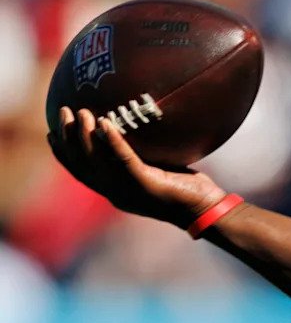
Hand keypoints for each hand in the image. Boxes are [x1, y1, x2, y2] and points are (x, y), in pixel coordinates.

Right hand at [47, 108, 224, 227]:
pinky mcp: (146, 184)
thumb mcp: (159, 170)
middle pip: (82, 164)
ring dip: (85, 136)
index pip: (81, 172)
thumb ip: (144, 156)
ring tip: (80, 113)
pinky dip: (113, 141)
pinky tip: (105, 123)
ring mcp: (129, 190)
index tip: (51, 135)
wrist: (206, 210)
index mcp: (115, 191)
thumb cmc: (187, 190)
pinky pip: (124, 159)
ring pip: (97, 161)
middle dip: (68, 138)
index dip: (63, 155)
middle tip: (63, 112)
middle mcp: (116, 192)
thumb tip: (140, 129)